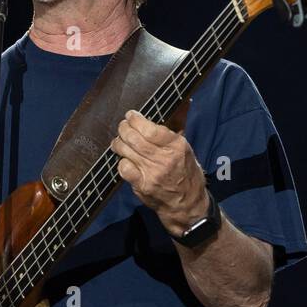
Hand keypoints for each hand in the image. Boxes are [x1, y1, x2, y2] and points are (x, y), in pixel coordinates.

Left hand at [111, 109, 207, 235]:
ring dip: (119, 142)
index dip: (136, 120)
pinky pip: (124, 167)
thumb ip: (179, 124)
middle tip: (122, 126)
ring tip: (119, 141)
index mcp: (177, 146)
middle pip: (134, 138)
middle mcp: (164, 159)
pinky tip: (125, 159)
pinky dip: (122, 161)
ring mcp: (151, 173)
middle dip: (123, 128)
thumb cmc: (186, 172)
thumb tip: (184, 101)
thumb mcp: (187, 148)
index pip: (150, 128)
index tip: (131, 115)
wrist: (186, 204)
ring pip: (126, 150)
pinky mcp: (142, 185)